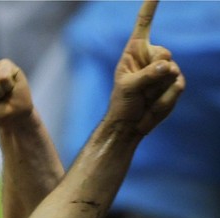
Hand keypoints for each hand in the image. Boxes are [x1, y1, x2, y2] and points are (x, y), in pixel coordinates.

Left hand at [107, 0, 183, 134]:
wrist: (131, 123)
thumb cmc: (122, 104)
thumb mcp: (128, 88)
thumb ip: (146, 76)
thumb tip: (167, 67)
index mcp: (135, 51)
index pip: (144, 24)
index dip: (150, 7)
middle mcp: (151, 56)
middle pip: (164, 54)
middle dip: (154, 72)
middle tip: (141, 88)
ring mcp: (166, 69)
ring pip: (172, 71)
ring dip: (158, 88)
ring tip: (145, 97)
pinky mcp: (175, 82)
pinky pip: (177, 86)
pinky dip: (166, 98)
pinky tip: (154, 102)